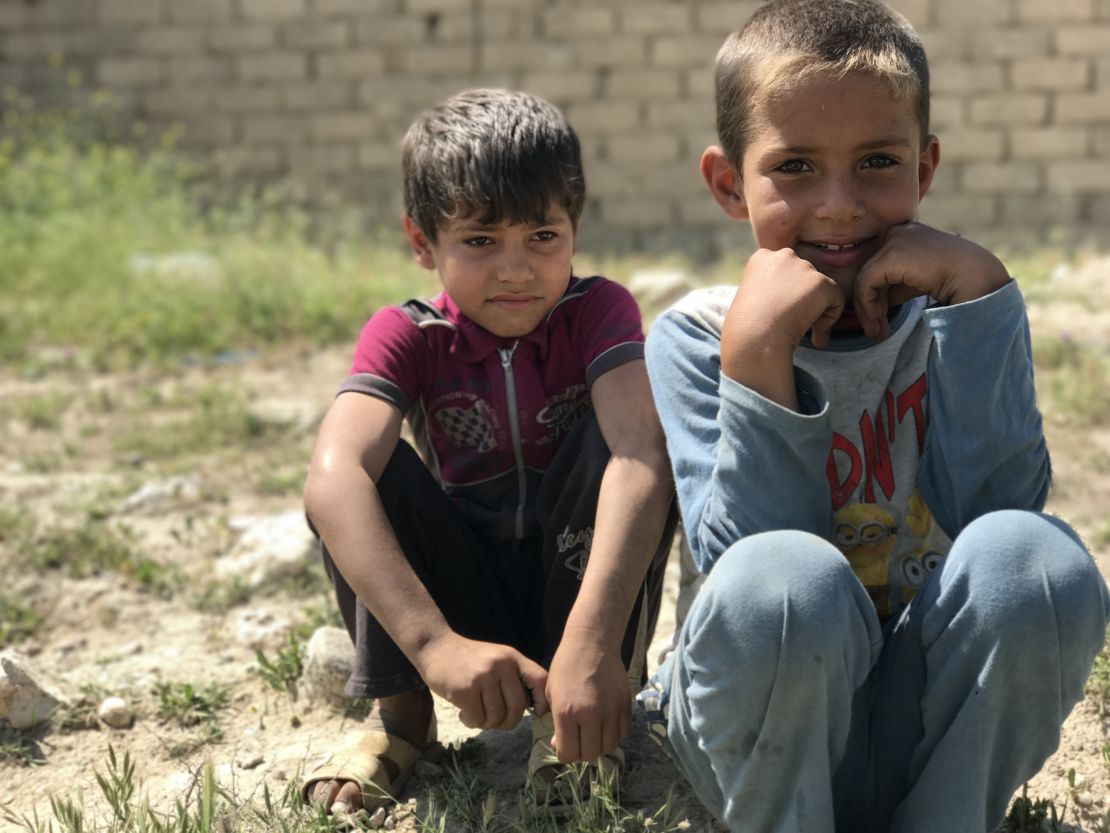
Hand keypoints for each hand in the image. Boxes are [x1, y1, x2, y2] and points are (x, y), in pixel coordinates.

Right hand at [415, 632, 547, 730]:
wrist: (436, 647)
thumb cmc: (470, 660)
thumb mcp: (497, 659)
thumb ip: (515, 678)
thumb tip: (537, 709)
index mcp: (512, 658)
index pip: (540, 680)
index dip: (543, 702)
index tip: (537, 713)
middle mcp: (501, 665)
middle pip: (518, 708)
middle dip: (508, 722)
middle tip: (495, 721)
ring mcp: (482, 677)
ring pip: (497, 717)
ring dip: (487, 723)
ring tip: (477, 714)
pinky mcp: (464, 690)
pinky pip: (478, 720)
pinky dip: (472, 722)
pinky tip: (464, 714)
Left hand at [546, 625, 629, 763]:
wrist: (592, 643)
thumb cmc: (566, 667)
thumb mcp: (552, 694)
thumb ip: (555, 723)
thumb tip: (559, 746)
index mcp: (566, 713)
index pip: (568, 755)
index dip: (564, 753)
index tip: (564, 744)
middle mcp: (590, 715)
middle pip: (590, 755)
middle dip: (582, 751)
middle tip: (579, 739)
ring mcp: (610, 711)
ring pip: (608, 747)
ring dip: (600, 744)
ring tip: (593, 732)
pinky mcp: (625, 705)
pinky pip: (623, 734)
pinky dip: (614, 734)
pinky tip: (606, 724)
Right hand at [721, 248, 844, 407]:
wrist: (754, 337)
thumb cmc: (747, 327)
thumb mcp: (751, 298)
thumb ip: (772, 289)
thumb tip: (795, 300)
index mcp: (763, 257)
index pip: (787, 270)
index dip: (786, 294)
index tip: (779, 313)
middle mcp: (784, 256)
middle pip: (805, 277)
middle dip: (803, 299)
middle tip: (792, 322)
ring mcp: (804, 267)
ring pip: (821, 289)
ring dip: (815, 309)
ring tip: (801, 329)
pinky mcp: (821, 282)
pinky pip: (837, 299)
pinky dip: (830, 318)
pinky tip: (814, 333)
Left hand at [854, 223, 1009, 340]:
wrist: (976, 277)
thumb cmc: (953, 280)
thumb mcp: (917, 280)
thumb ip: (895, 285)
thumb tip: (875, 301)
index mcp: (904, 233)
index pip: (876, 265)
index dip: (874, 294)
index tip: (879, 319)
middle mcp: (896, 232)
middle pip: (868, 272)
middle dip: (869, 304)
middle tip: (876, 330)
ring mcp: (893, 241)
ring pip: (863, 279)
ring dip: (867, 310)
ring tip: (877, 332)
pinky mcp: (891, 256)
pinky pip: (865, 284)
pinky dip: (867, 307)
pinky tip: (878, 323)